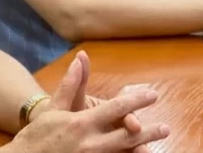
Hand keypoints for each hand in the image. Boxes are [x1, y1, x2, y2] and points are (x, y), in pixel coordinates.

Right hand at [10, 52, 168, 152]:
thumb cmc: (37, 136)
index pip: (116, 108)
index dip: (137, 100)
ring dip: (139, 150)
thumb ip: (70, 85)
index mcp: (82, 123)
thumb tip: (81, 59)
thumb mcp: (53, 109)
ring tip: (153, 149)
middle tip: (165, 127)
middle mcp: (90, 143)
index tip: (152, 94)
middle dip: (148, 131)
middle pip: (127, 136)